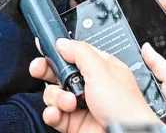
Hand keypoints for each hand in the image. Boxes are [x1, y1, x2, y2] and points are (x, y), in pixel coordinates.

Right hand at [29, 38, 158, 132]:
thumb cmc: (125, 107)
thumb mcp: (102, 70)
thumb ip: (80, 52)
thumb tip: (61, 42)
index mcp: (99, 67)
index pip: (73, 54)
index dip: (57, 52)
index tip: (44, 49)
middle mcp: (89, 85)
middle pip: (58, 72)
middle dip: (47, 71)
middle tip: (40, 70)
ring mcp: (80, 104)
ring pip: (53, 93)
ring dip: (56, 97)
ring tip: (69, 102)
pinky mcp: (73, 122)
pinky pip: (53, 114)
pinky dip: (51, 113)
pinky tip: (57, 113)